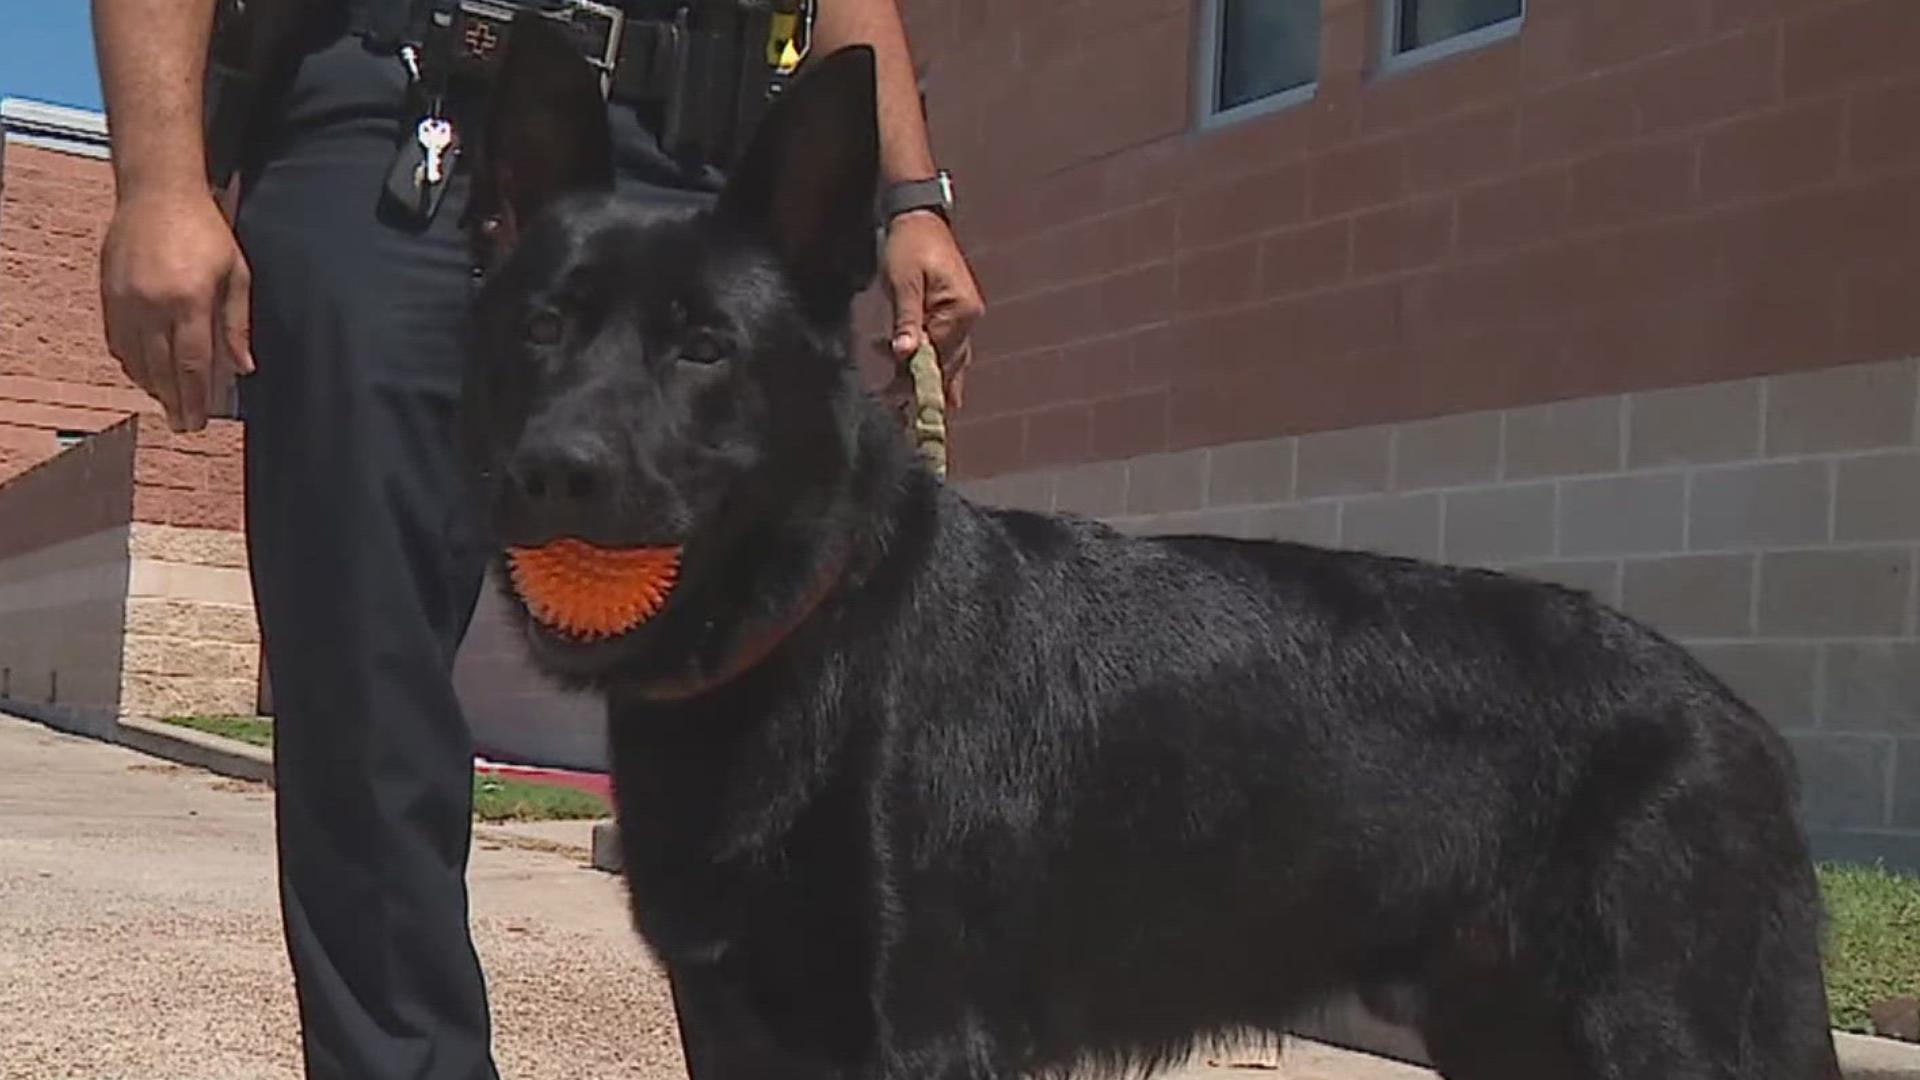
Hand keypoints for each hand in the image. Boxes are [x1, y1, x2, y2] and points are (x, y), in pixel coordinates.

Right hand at [99, 187, 253, 431]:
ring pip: (135, 359)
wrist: (157, 193)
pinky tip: (143, 373)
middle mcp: (152, 304)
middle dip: (174, 401)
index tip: (198, 420)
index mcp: (189, 301)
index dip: (195, 397)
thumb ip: (237, 323)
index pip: (192, 364)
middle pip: (162, 369)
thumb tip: (242, 367)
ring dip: (151, 385)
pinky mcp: (108, 293)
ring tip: (167, 403)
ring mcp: (125, 300)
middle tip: (183, 425)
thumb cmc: (205, 231)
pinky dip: (130, 362)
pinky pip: (117, 340)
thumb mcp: (236, 274)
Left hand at [881, 210, 983, 410]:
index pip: (936, 356)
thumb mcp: (904, 282)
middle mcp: (968, 317)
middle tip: (903, 415)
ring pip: (949, 357)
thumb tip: (905, 354)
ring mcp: (964, 315)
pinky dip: (934, 361)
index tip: (896, 402)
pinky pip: (947, 345)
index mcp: (959, 311)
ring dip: (931, 379)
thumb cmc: (910, 245)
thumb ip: (906, 320)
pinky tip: (930, 380)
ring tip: (915, 409)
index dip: (915, 380)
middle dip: (924, 388)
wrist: (918, 217)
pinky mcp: (954, 311)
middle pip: (947, 362)